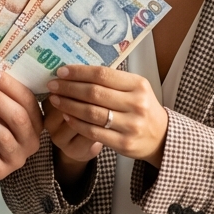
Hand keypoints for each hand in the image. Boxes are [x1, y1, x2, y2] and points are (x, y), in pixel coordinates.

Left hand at [47, 65, 168, 168]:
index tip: (61, 71)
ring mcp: (131, 125)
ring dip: (69, 105)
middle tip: (53, 84)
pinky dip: (77, 123)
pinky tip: (66, 116)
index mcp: (138, 85)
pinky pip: (93, 132)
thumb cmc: (142, 107)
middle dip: (69, 88)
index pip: (103, 74)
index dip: (79, 72)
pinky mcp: (124, 143)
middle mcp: (136, 104)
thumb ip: (111, 80)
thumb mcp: (135, 88)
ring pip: (92, 112)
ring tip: (55, 99)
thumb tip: (77, 70)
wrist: (161, 137)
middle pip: (95, 93)